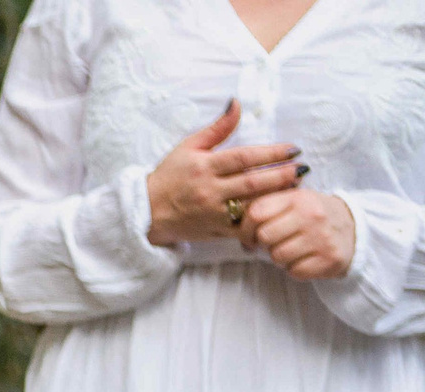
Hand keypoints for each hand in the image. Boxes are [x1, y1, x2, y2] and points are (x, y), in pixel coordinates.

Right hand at [144, 100, 304, 246]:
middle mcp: (209, 190)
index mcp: (203, 167)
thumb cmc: (168, 177)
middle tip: (304, 168)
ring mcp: (212, 213)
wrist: (146, 213)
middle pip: (253, 182)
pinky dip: (262, 221)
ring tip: (298, 187)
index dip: (272, 153)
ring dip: (278, 197)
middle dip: (282, 175)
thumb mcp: (188, 147)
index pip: (244, 158)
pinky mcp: (214, 231)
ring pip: (251, 205)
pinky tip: (279, 213)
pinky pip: (243, 228)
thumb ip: (218, 128)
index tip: (293, 149)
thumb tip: (237, 103)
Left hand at [241, 188, 355, 279]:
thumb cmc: (312, 217)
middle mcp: (311, 215)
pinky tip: (305, 258)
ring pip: (277, 256)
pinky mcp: (328, 259)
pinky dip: (295, 268)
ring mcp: (321, 237)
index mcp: (298, 198)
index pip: (256, 212)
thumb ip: (267, 208)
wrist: (354, 229)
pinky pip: (294, 271)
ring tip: (293, 248)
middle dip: (264, 243)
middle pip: (264, 236)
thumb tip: (235, 228)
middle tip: (274, 242)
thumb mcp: (294, 202)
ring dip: (279, 257)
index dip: (245, 228)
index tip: (249, 235)